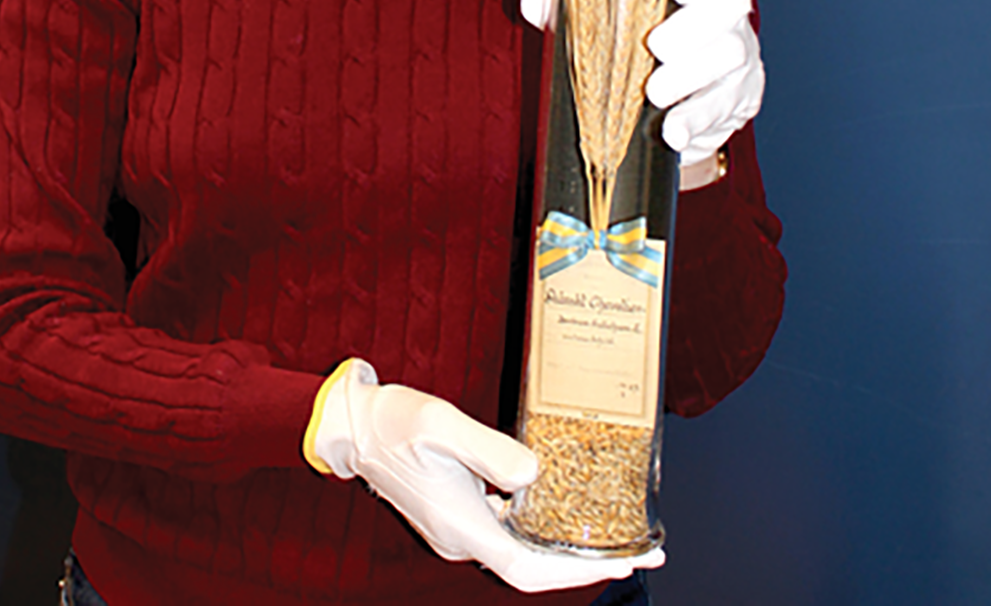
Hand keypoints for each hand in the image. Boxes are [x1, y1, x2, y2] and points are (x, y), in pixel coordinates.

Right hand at [309, 359, 662, 592]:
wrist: (353, 426)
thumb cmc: (395, 419)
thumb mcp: (442, 423)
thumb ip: (488, 449)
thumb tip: (534, 474)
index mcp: (462, 526)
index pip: (529, 568)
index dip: (578, 571)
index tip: (623, 562)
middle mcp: (462, 538)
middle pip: (531, 568)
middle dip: (585, 564)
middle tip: (637, 553)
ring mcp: (457, 529)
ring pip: (520, 552)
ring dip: (564, 549)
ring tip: (608, 535)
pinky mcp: (454, 515)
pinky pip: (506, 534)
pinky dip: (538, 530)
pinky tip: (556, 509)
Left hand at [519, 0, 763, 170]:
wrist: (671, 106)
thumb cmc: (634, 47)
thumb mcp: (604, 24)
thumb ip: (572, 9)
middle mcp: (728, 14)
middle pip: (732, 3)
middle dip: (693, 26)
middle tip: (654, 47)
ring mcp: (740, 55)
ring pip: (731, 55)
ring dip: (690, 75)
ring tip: (653, 93)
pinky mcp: (740, 97)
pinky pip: (726, 105)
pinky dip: (696, 119)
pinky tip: (672, 130)